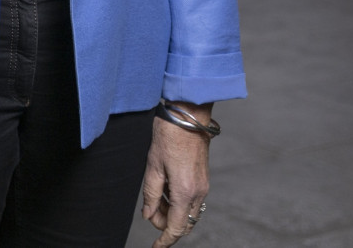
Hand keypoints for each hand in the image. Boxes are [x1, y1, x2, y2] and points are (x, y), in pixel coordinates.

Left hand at [141, 102, 211, 245]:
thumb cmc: (168, 137)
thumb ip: (152, 194)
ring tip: (156, 201)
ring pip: (189, 212)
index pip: (177, 227)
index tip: (156, 247)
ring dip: (174, 213)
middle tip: (150, 214)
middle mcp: (198, 192)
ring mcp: (203, 186)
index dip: (166, 239)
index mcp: (185, 191)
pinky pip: (192, 200)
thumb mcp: (152, 166)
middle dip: (167, 225)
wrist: (187, 117)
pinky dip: (179, 203)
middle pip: (185, 222)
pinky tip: (166, 192)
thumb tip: (149, 215)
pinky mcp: (203, 179)